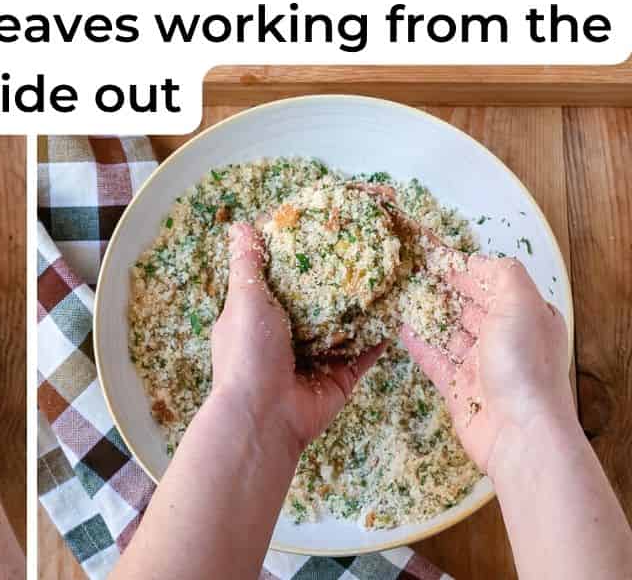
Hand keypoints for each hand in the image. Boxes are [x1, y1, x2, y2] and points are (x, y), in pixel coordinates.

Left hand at [211, 222, 378, 462]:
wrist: (263, 419)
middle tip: (369, 245)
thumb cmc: (248, 352)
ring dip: (365, 303)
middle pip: (319, 296)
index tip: (329, 220)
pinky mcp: (340, 377)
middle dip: (340, 275)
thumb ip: (247, 263)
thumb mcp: (244, 297)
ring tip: (390, 272)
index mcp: (263, 310)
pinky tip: (398, 312)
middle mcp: (290, 330)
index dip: (305, 247)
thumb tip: (241, 224)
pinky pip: (364, 353)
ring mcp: (316, 355)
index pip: (286, 271)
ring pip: (346, 323)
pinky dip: (379, 336)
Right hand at [401, 253, 573, 476]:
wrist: (522, 435)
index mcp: (526, 316)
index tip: (431, 249)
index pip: (490, 282)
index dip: (462, 265)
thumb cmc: (525, 363)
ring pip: (449, 332)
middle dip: (441, 286)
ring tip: (399, 292)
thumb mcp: (522, 303)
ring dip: (427, 312)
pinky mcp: (461, 390)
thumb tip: (477, 262)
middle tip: (408, 266)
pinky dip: (419, 344)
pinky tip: (401, 328)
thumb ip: (502, 273)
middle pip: (468, 305)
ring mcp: (483, 366)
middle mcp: (507, 339)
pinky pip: (436, 360)